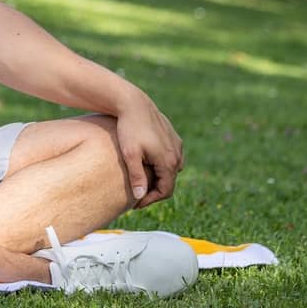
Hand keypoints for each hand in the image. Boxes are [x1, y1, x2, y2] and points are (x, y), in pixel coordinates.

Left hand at [113, 90, 184, 207]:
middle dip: (154, 190)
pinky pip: (170, 157)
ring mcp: (177, 146)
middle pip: (169, 181)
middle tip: (137, 195)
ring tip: (142, 181)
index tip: (135, 203)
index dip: (150, 200)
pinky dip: (161, 165)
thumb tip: (139, 196)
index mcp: (168, 161)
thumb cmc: (129, 129)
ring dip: (158, 178)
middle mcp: (177, 155)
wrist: (134, 103)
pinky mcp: (173, 137)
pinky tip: (147, 165)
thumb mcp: (130, 154)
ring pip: (171, 170)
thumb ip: (136, 176)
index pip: (165, 190)